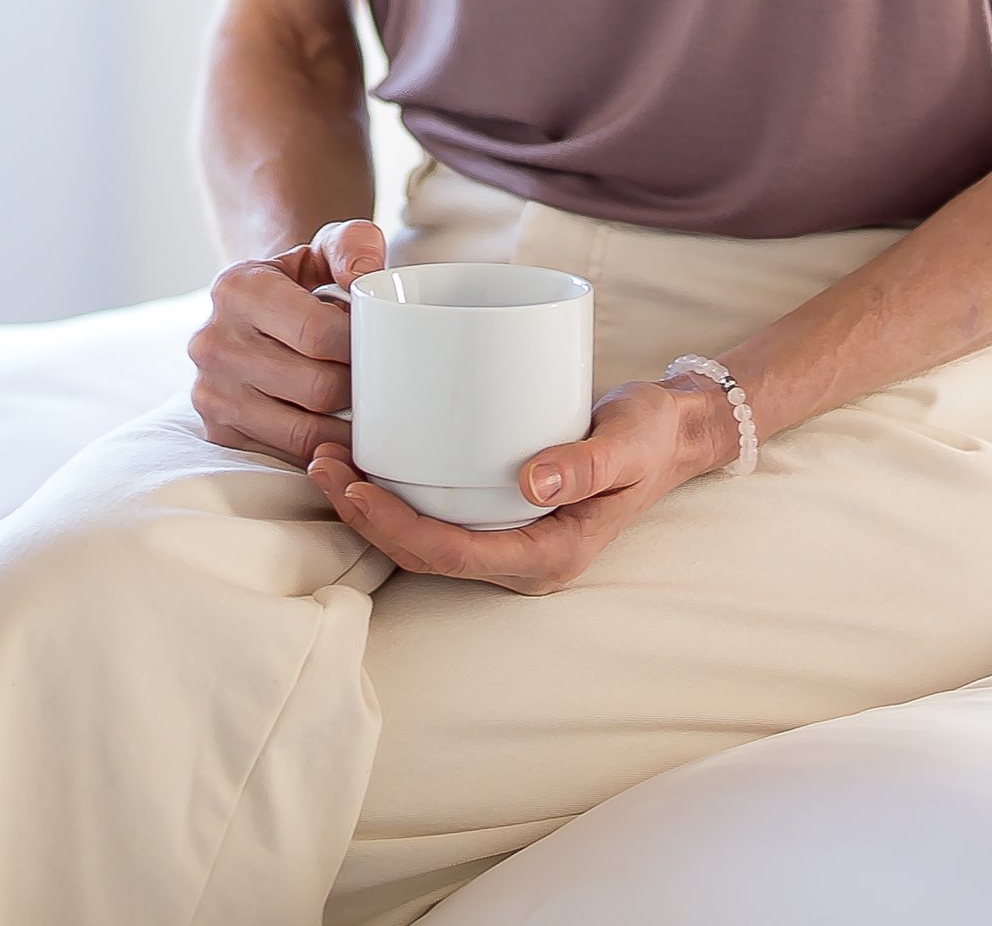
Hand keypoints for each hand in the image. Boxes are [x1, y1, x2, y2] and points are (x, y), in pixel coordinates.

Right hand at [188, 218, 384, 463]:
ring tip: (362, 405)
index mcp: (237, 288)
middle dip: (357, 386)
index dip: (359, 344)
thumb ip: (353, 244)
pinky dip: (322, 450)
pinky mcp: (218, 432)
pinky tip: (338, 430)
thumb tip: (367, 273)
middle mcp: (213, 342)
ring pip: (303, 432)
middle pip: (315, 387)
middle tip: (377, 379)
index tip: (377, 343)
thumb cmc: (299, 282)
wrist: (251, 313)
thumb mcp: (324, 248)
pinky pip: (286, 456)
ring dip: (345, 426)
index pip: (316, 332)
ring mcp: (210, 392)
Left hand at [306, 371, 734, 591]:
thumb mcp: (629, 441)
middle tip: (321, 461)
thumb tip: (532, 482)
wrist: (671, 431)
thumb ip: (587, 463)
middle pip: (425, 553)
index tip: (353, 486)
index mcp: (549, 556)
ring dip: (372, 506)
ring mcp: (511, 539)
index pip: (453, 555)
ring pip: (425, 538)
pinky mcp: (503, 512)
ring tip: (329, 458)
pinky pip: (440, 514)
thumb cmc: (651, 434)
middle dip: (366, 516)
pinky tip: (373, 454)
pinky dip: (399, 491)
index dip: (395, 527)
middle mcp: (522, 559)